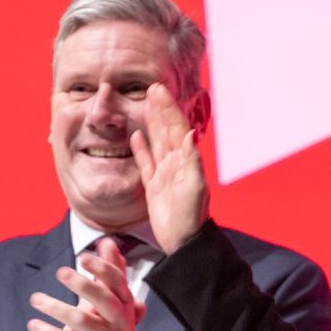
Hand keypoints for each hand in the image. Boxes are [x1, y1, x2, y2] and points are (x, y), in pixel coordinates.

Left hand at [28, 239, 160, 330]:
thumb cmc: (116, 326)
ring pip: (81, 321)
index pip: (117, 281)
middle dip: (82, 285)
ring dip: (56, 308)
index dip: (102, 268)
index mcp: (125, 302)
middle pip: (102, 299)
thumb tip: (108, 241)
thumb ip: (112, 271)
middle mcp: (119, 320)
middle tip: (60, 272)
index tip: (83, 257)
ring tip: (35, 299)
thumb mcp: (119, 299)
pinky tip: (34, 325)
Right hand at [130, 83, 209, 253]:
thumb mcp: (195, 186)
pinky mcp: (153, 186)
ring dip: (151, 123)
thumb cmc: (192, 215)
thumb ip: (192, 159)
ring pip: (155, 142)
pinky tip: (135, 136)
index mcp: (185, 160)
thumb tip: (190, 132)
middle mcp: (175, 163)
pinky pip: (145, 163)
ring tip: (144, 105)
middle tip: (151, 89)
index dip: (168, 108)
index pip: (176, 127)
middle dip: (159, 109)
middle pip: (165, 130)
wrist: (183, 241)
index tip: (159, 90)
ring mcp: (164, 173)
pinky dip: (141, 149)